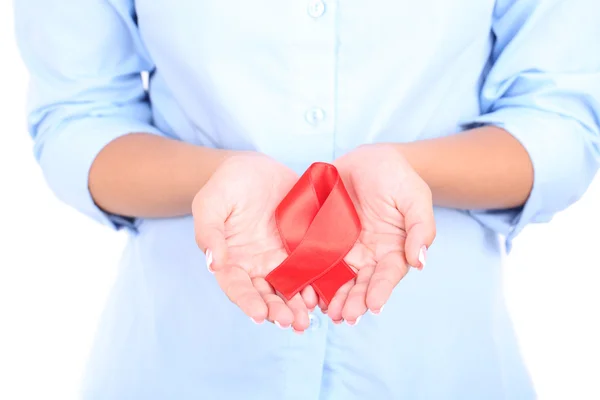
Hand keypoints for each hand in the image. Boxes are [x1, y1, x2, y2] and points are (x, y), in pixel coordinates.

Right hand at [193, 152, 317, 331]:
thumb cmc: (226, 185)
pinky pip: (309, 269)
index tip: (260, 315)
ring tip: (309, 319)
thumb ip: (209, 232)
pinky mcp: (300, 248)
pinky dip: (315, 284)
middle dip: (278, 311)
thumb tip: (214, 264)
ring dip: (297, 306)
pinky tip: (323, 295)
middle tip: (292, 322)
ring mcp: (279, 259)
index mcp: (230, 260)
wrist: (254, 168)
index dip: (248, 302)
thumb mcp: (211, 203)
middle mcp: (255, 266)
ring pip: (289, 288)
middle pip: (266, 295)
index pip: (237, 287)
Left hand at [326, 144, 435, 323]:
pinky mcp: (322, 239)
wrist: (369, 159)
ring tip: (327, 312)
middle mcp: (368, 255)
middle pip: (361, 283)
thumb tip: (420, 262)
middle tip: (345, 315)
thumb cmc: (397, 177)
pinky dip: (311, 277)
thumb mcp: (414, 197)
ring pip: (338, 278)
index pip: (388, 274)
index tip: (374, 305)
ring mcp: (344, 249)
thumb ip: (420, 228)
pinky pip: (315, 260)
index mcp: (393, 249)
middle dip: (354, 301)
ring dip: (333, 297)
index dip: (381, 290)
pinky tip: (305, 291)